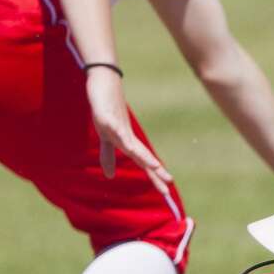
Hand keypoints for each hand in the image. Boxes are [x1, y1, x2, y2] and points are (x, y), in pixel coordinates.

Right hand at [85, 67, 172, 191]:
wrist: (103, 81)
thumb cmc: (107, 108)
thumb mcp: (106, 137)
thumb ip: (108, 156)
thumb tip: (110, 176)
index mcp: (128, 141)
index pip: (143, 162)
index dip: (154, 176)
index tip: (166, 191)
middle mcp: (127, 135)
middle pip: (143, 156)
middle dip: (155, 170)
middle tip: (169, 184)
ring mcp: (118, 125)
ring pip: (132, 144)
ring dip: (143, 156)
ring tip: (155, 166)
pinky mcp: (107, 116)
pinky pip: (113, 127)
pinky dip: (120, 135)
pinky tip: (126, 144)